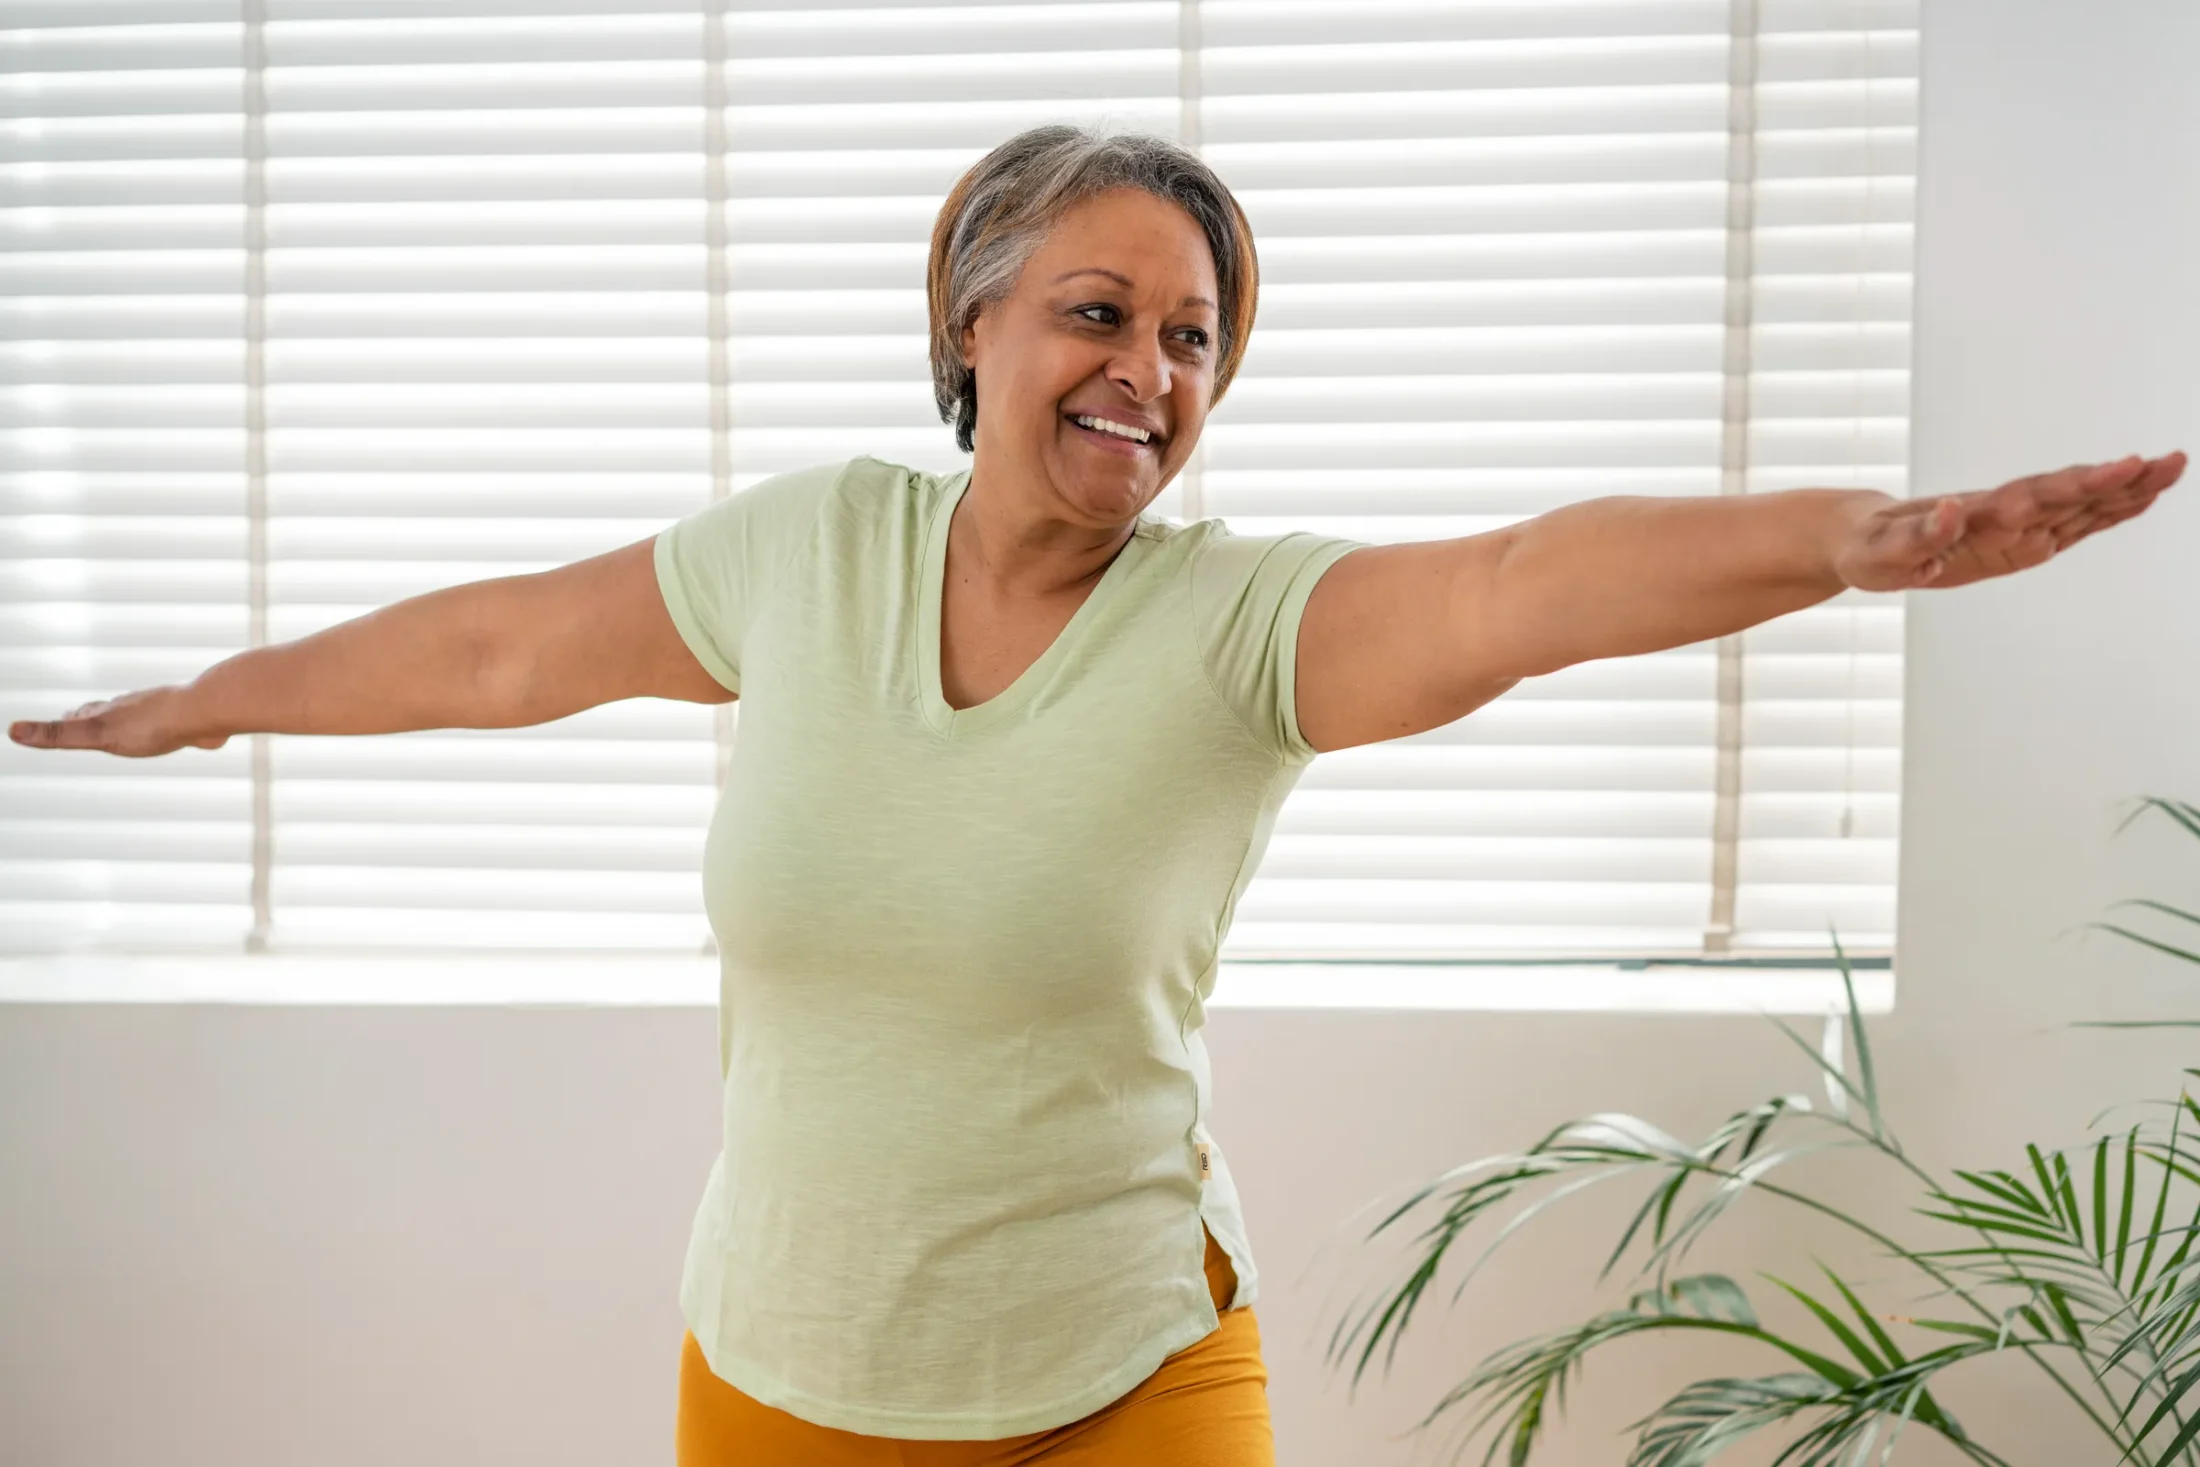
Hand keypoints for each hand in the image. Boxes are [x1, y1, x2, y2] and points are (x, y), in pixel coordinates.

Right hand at [7, 685, 224, 757]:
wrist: (205, 713)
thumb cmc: (150, 726)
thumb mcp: (97, 734)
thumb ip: (57, 734)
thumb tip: (12, 730)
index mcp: (112, 712)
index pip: (84, 716)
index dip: (70, 721)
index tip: (63, 719)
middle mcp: (137, 708)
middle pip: (112, 712)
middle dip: (98, 717)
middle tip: (90, 719)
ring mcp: (167, 713)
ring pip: (146, 717)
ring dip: (135, 722)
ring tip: (133, 728)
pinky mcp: (196, 723)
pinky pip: (184, 726)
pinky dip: (177, 730)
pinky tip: (186, 734)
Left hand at [1832, 451, 2185, 592]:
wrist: (1864, 537)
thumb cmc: (1870, 549)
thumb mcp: (1883, 553)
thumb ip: (1918, 538)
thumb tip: (1949, 510)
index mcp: (1976, 517)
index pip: (2036, 497)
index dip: (2079, 487)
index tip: (2121, 468)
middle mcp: (2004, 516)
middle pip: (2069, 494)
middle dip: (2118, 481)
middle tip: (2168, 462)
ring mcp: (2017, 527)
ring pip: (2080, 506)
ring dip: (2125, 490)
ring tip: (2173, 469)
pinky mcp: (2021, 542)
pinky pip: (2073, 525)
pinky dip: (2108, 513)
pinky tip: (2142, 497)